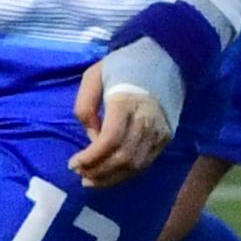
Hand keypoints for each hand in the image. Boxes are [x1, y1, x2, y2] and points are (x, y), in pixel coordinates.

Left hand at [67, 63, 174, 185]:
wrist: (163, 60)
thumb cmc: (122, 67)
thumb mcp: (93, 77)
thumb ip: (85, 107)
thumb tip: (92, 138)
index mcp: (126, 102)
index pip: (110, 140)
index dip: (91, 157)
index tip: (73, 163)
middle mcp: (146, 120)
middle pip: (122, 157)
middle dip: (98, 171)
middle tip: (80, 175)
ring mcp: (159, 131)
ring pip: (135, 165)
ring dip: (111, 178)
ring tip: (92, 180)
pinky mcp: (166, 137)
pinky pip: (146, 162)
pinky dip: (127, 173)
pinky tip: (111, 174)